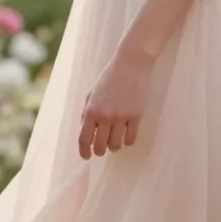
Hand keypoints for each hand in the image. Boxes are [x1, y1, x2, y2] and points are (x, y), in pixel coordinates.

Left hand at [78, 45, 153, 159]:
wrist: (131, 65)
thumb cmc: (109, 79)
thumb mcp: (91, 94)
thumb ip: (86, 114)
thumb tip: (84, 133)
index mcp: (91, 110)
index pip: (84, 139)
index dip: (84, 151)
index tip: (86, 157)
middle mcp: (105, 116)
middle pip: (100, 146)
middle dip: (100, 151)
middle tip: (102, 149)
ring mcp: (121, 117)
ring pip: (116, 145)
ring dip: (114, 147)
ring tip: (114, 141)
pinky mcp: (136, 116)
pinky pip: (131, 139)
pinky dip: (127, 141)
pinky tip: (126, 136)